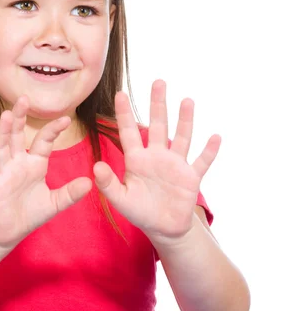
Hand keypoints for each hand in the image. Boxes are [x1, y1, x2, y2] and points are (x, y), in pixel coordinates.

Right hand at [0, 95, 92, 249]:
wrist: (10, 232)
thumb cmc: (30, 213)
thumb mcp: (54, 204)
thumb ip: (70, 193)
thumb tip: (89, 182)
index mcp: (34, 164)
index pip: (43, 142)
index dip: (53, 130)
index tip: (66, 119)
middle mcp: (17, 163)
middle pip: (16, 136)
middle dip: (19, 118)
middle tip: (23, 99)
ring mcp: (3, 173)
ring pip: (1, 148)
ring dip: (2, 132)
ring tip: (5, 115)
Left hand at [93, 80, 220, 244]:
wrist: (162, 228)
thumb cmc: (139, 212)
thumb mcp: (120, 199)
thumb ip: (108, 184)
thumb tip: (95, 167)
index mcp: (137, 160)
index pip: (129, 132)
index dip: (124, 114)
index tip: (120, 93)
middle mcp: (157, 157)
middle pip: (158, 125)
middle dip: (158, 104)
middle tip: (158, 82)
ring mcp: (175, 165)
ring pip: (181, 137)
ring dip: (185, 120)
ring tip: (187, 100)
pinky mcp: (191, 177)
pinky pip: (202, 162)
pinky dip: (209, 151)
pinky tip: (216, 137)